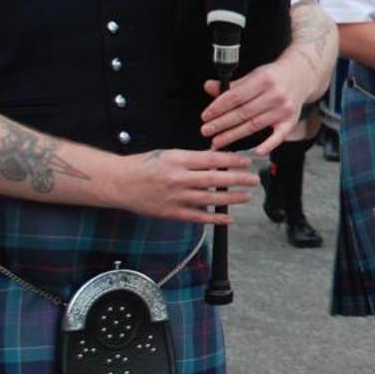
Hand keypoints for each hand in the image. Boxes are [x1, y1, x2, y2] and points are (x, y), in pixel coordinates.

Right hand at [115, 149, 259, 224]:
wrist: (120, 183)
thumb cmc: (145, 165)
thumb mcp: (169, 154)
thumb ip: (193, 158)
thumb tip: (218, 159)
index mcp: (178, 160)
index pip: (211, 159)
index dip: (232, 161)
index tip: (247, 162)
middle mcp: (178, 178)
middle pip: (214, 179)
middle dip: (238, 179)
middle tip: (254, 179)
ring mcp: (175, 197)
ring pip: (209, 199)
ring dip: (231, 199)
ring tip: (247, 196)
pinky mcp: (171, 213)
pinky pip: (197, 217)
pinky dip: (214, 219)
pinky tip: (228, 219)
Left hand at [200, 64, 306, 153]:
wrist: (301, 75)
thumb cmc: (273, 76)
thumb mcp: (253, 75)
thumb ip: (232, 85)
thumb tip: (209, 86)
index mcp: (263, 80)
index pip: (236, 96)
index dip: (218, 107)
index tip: (206, 116)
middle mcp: (275, 95)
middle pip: (243, 113)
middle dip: (222, 123)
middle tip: (206, 131)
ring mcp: (284, 109)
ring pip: (254, 125)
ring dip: (234, 135)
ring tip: (217, 142)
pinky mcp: (290, 121)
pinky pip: (278, 136)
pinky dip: (268, 145)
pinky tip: (255, 151)